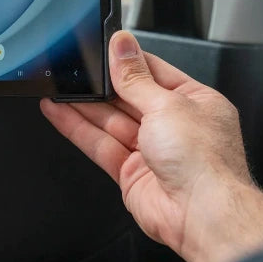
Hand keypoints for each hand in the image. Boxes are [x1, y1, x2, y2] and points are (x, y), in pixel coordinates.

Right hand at [41, 31, 262, 261]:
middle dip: (101, 85)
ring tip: (57, 87)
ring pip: (109, 121)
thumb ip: (135, 77)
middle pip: (128, 97)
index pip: (154, 73)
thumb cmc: (205, 162)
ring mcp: (151, 150)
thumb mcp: (167, 104)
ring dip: (82, 105)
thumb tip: (122, 47)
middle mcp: (174, 126)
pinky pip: (99, 144)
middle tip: (74, 68)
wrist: (202, 215)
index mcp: (195, 102)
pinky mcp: (129, 172)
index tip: (103, 48)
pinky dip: (76, 128)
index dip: (127, 61)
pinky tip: (58, 112)